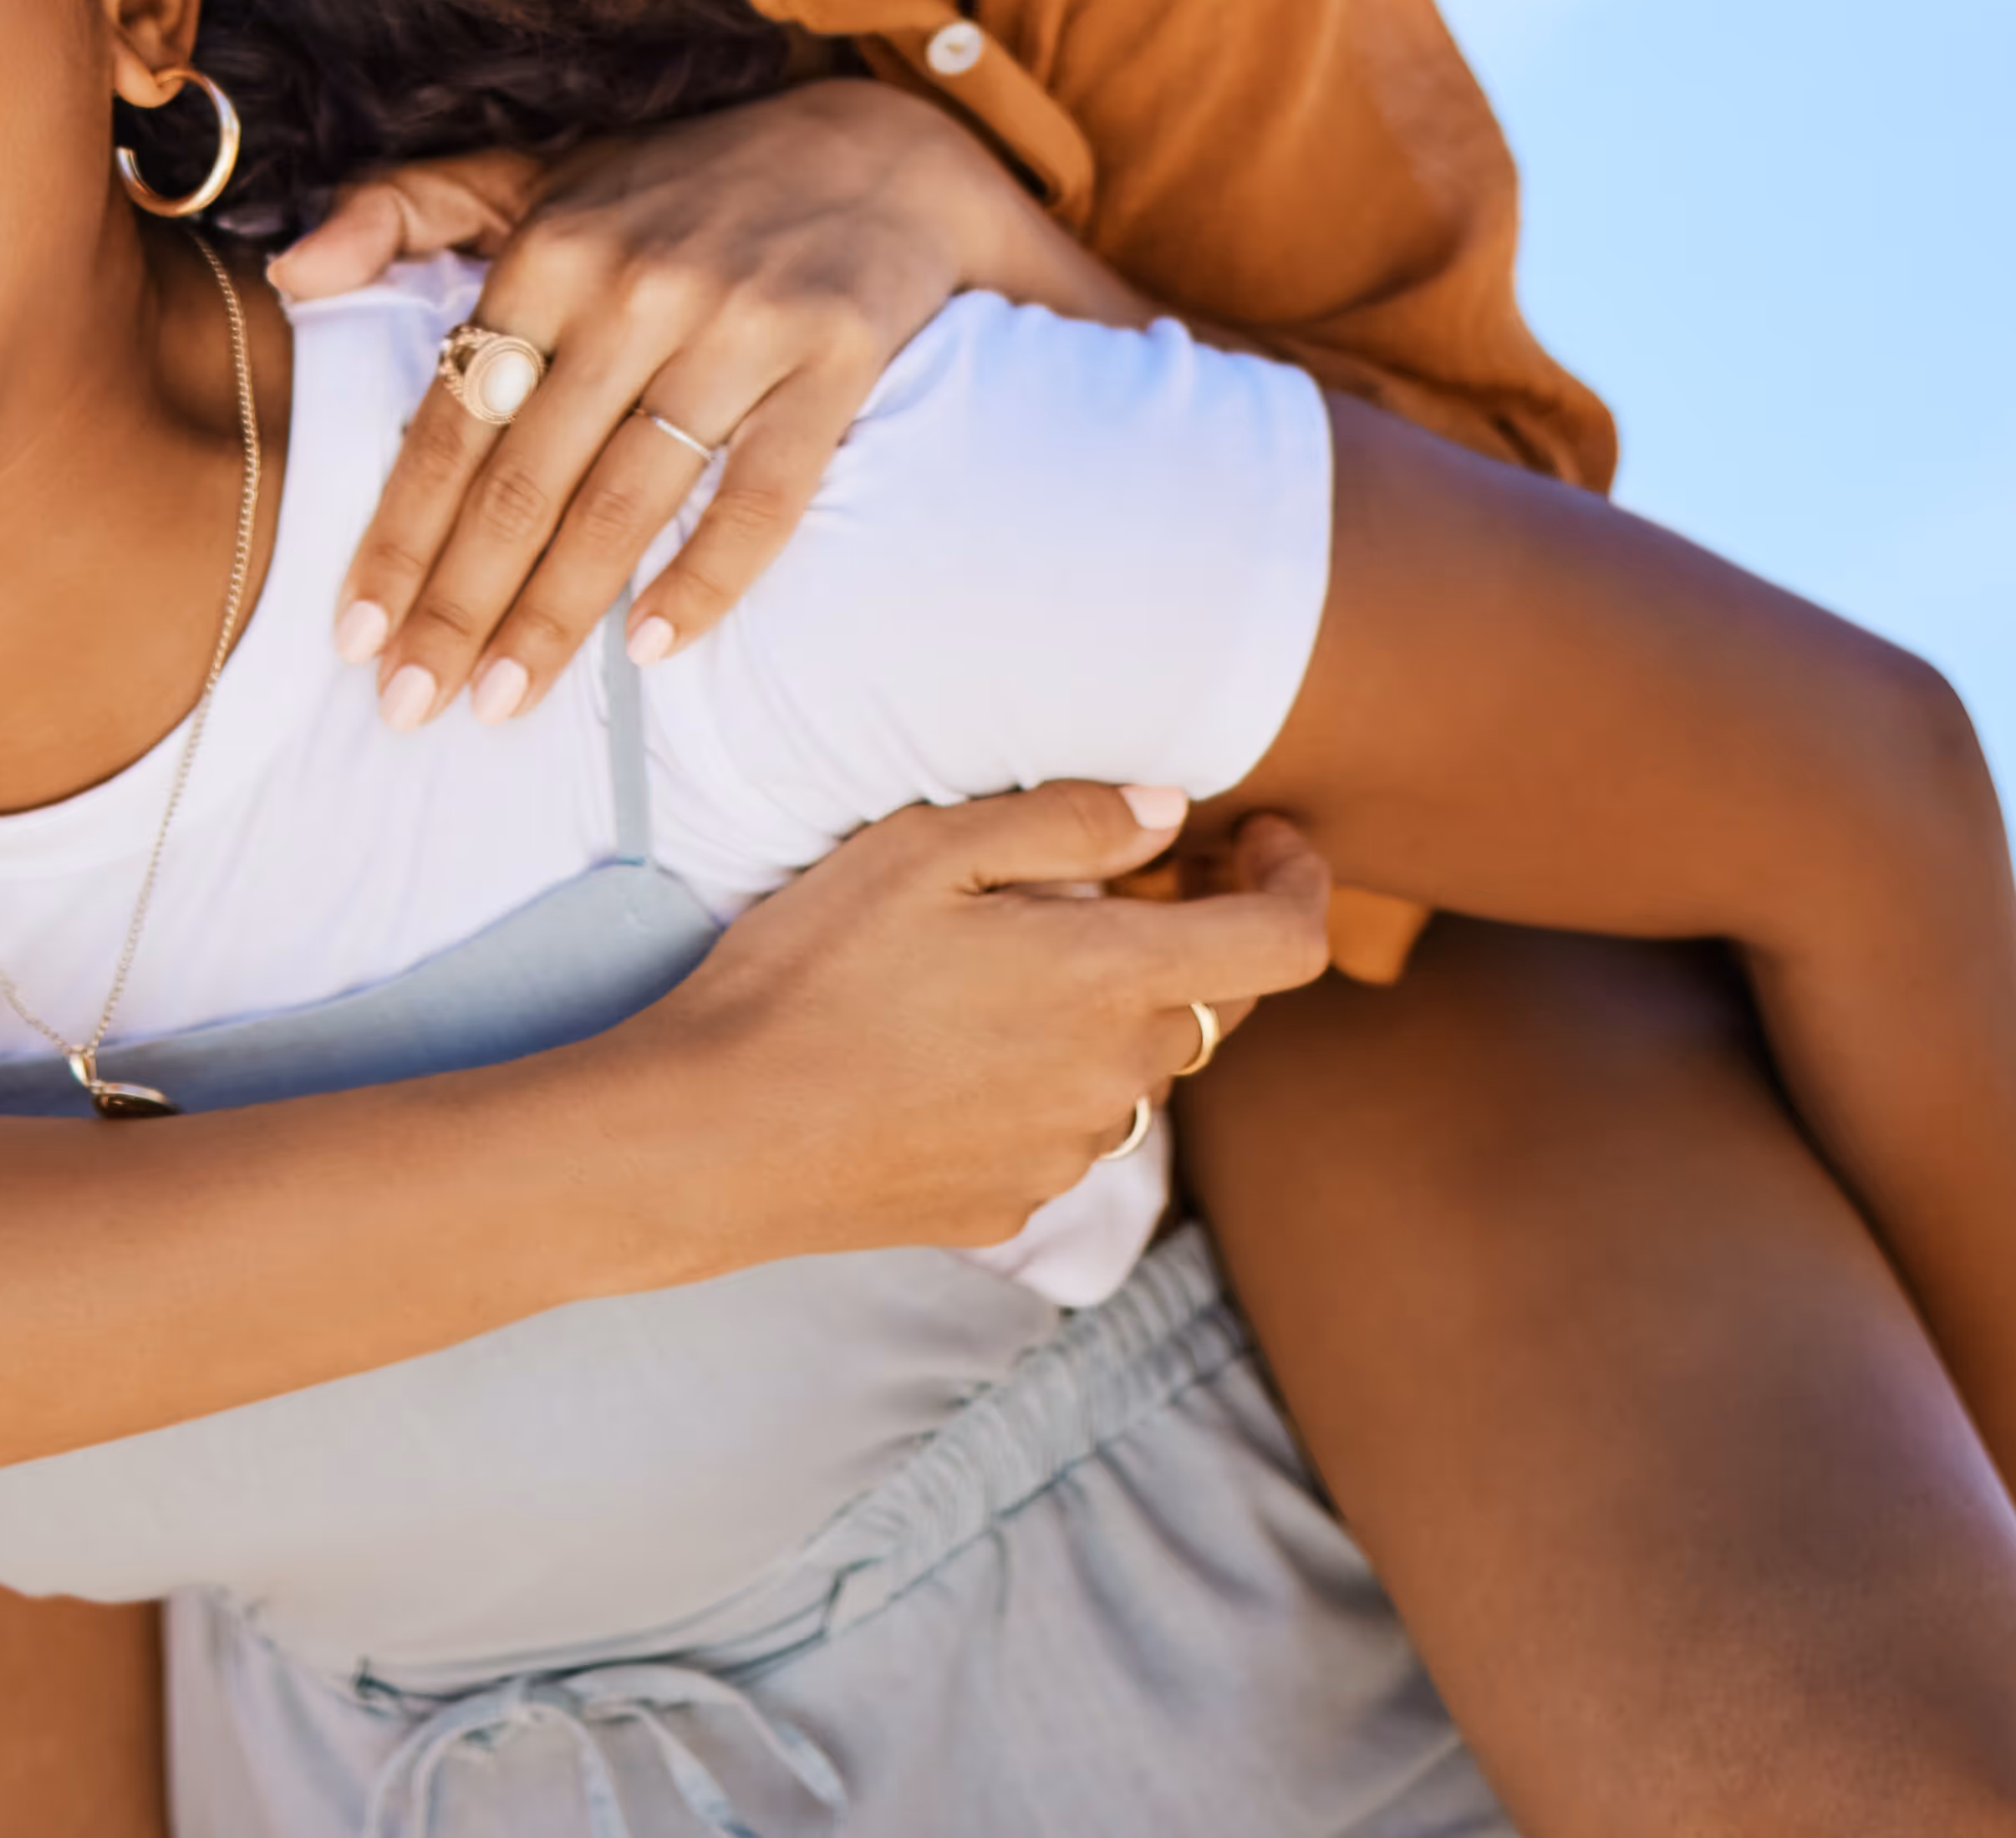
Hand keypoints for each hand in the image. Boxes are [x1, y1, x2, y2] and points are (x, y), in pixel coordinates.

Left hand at [290, 77, 1137, 725]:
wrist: (874, 155)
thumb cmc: (675, 191)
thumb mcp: (536, 175)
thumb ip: (404, 209)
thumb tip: (287, 275)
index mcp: (551, 251)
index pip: (452, 421)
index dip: (397, 537)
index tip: (353, 637)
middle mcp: (636, 288)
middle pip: (525, 480)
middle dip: (457, 607)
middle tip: (406, 707)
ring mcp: (739, 327)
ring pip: (627, 502)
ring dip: (556, 617)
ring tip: (500, 704)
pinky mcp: (833, 362)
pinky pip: (763, 497)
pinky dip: (709, 578)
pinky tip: (653, 651)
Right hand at [601, 788, 1338, 1268]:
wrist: (715, 1132)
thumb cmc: (809, 973)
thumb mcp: (924, 850)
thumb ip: (1070, 822)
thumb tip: (1169, 814)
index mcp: (1112, 982)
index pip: (1287, 943)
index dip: (1300, 880)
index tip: (1263, 838)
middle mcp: (1117, 1082)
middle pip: (1216, 1002)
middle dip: (1189, 935)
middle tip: (1107, 881)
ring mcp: (1070, 1154)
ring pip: (1137, 1066)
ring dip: (1108, 1009)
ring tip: (998, 965)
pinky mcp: (1016, 1201)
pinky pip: (1069, 1125)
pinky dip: (1045, 1075)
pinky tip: (950, 1047)